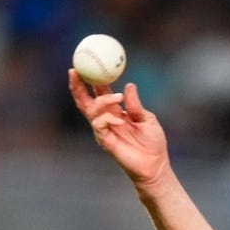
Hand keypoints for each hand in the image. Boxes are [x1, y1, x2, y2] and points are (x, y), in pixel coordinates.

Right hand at [68, 69, 168, 188]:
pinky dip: (108, 118)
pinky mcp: (105, 141)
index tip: (88, 64)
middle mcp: (106, 119)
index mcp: (115, 111)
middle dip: (77, 86)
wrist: (155, 165)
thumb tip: (129, 86)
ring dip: (102, 100)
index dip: (91, 80)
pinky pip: (99, 124)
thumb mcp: (147, 119)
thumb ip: (135, 105)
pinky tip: (120, 119)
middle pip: (84, 101)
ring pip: (90, 110)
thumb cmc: (153, 143)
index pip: (98, 93)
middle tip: (74, 71)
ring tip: (118, 98)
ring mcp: (103, 130)